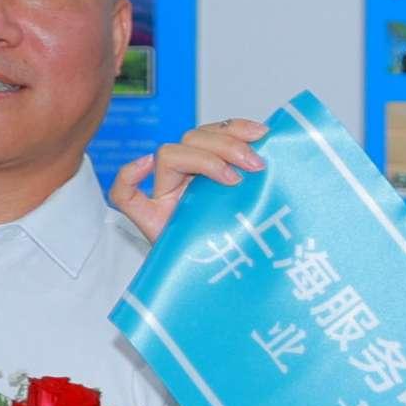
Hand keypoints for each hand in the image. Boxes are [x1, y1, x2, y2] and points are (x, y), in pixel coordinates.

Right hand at [110, 116, 274, 240]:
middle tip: (257, 165)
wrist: (225, 279)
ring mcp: (165, 197)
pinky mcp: (148, 220)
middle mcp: (185, 178)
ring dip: (203, 158)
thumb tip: (281, 154)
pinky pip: (124, 194)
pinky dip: (129, 175)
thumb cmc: (243, 244)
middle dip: (227, 144)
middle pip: (193, 138)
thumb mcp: (260, 207)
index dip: (235, 126)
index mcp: (210, 168)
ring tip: (235, 179)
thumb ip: (263, 183)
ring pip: (167, 154)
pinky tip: (146, 167)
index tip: (264, 135)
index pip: (213, 131)